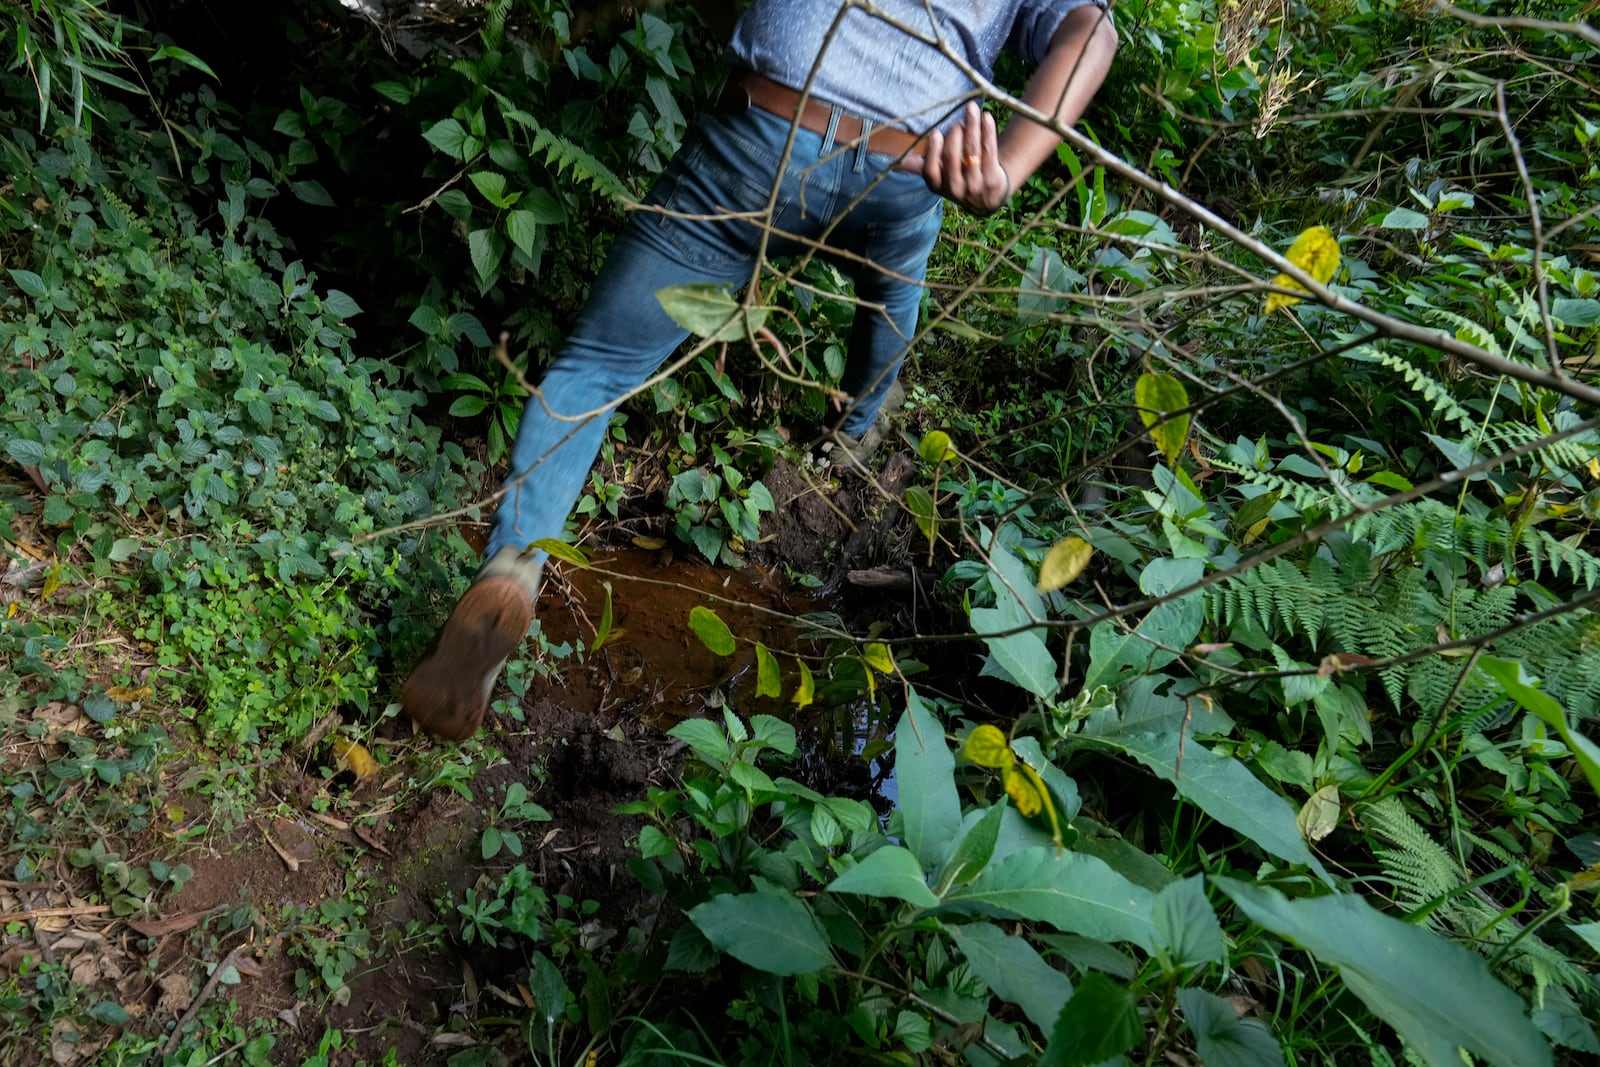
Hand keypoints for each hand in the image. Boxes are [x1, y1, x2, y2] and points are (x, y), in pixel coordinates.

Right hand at [899, 101, 1011, 215]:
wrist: (987, 196)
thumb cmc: (957, 178)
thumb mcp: (938, 177)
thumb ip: (920, 166)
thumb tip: (896, 162)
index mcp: (938, 187)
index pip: (930, 171)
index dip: (933, 152)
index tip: (936, 132)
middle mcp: (956, 189)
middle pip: (953, 159)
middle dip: (954, 137)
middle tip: (957, 121)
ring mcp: (975, 185)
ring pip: (972, 152)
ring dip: (972, 127)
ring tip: (971, 109)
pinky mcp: (993, 179)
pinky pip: (989, 152)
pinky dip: (988, 132)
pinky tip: (986, 117)